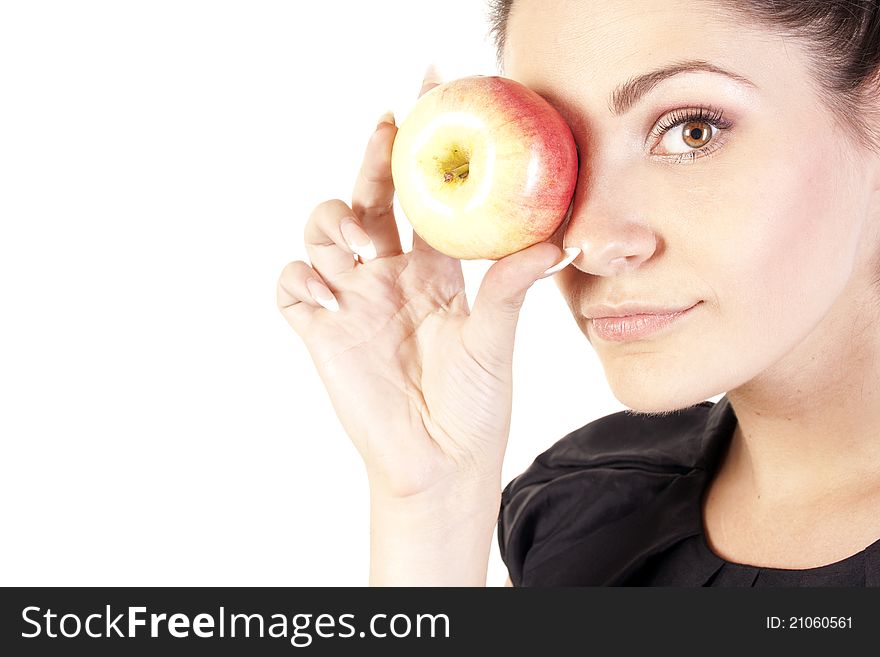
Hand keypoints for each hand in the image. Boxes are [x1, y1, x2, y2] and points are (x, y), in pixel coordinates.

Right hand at [277, 69, 575, 499]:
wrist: (441, 464)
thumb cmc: (474, 405)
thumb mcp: (494, 341)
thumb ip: (509, 289)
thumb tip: (555, 244)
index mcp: (434, 272)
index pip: (424, 198)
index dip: (422, 149)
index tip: (427, 93)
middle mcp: (390, 277)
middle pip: (370, 200)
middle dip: (373, 161)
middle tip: (387, 131)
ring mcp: (353, 301)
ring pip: (321, 233)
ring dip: (333, 222)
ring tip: (360, 243)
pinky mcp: (322, 330)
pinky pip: (293, 287)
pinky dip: (302, 279)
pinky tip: (331, 295)